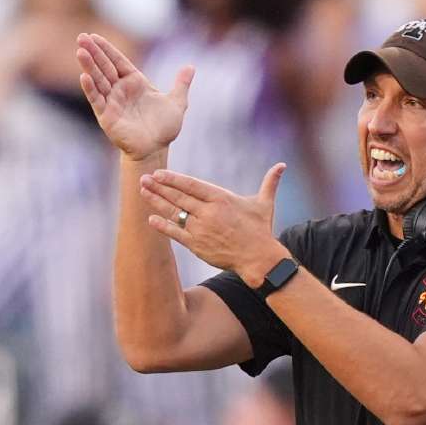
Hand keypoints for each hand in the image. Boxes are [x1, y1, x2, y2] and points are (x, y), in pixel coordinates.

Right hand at [76, 32, 192, 160]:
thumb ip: (181, 84)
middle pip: (105, 67)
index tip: (94, 36)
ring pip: (98, 80)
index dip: (107, 49)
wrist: (157, 149)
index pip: (118, 61)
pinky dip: (90, 89)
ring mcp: (112, 102)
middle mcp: (121, 90)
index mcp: (135, 83)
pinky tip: (84, 77)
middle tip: (81, 37)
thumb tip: (191, 66)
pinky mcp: (107, 116)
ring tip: (80, 52)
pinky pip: (97, 100)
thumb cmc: (164, 128)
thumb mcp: (177, 103)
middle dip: (94, 52)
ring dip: (89, 66)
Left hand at [139, 163, 288, 284]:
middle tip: (143, 179)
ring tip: (143, 192)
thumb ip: (270, 182)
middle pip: (178, 197)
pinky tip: (150, 218)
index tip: (159, 173)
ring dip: (156, 202)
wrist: (258, 258)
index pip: (191, 185)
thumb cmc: (260, 230)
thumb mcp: (264, 204)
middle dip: (159, 187)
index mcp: (222, 199)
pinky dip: (162, 225)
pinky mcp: (197, 245)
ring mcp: (201, 229)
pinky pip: (175, 233)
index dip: (173, 179)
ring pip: (174, 213)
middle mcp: (209, 212)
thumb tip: (282, 166)